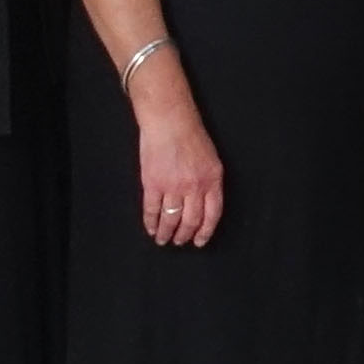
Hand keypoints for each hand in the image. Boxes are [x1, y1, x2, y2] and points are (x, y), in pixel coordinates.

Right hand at [139, 105, 229, 246]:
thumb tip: (204, 204)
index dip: (205, 232)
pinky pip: (151, 210)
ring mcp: (173, 186)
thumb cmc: (191, 135)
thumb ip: (209, 182)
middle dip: (184, 236)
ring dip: (166, 233)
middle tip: (179, 242)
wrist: (169, 120)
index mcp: (212, 180)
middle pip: (190, 220)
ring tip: (162, 239)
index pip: (212, 215)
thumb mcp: (211, 159)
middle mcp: (194, 187)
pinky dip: (150, 222)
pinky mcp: (152, 184)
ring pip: (170, 219)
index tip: (199, 242)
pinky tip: (150, 228)